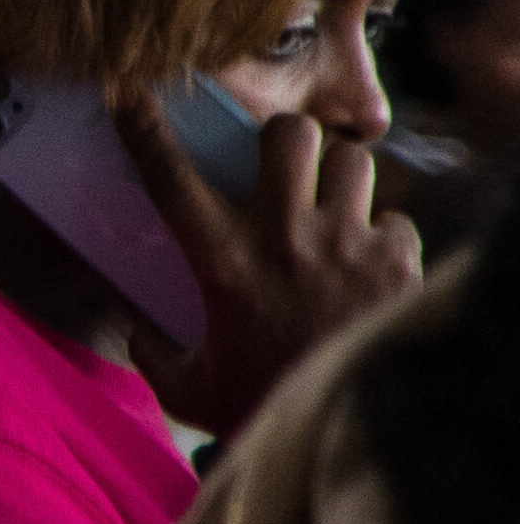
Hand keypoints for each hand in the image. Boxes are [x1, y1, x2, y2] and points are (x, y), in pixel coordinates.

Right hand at [116, 88, 421, 436]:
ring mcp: (345, 245)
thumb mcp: (185, 387)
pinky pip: (395, 219)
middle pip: (288, 135)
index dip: (144, 133)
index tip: (127, 96)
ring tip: (333, 208)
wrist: (341, 427)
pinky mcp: (396, 259)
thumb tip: (133, 328)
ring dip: (339, 179)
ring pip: (351, 160)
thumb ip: (153, 351)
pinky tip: (370, 264)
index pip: (171, 183)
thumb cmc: (256, 406)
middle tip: (283, 163)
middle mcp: (284, 240)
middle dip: (284, 137)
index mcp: (223, 266)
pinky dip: (383, 236)